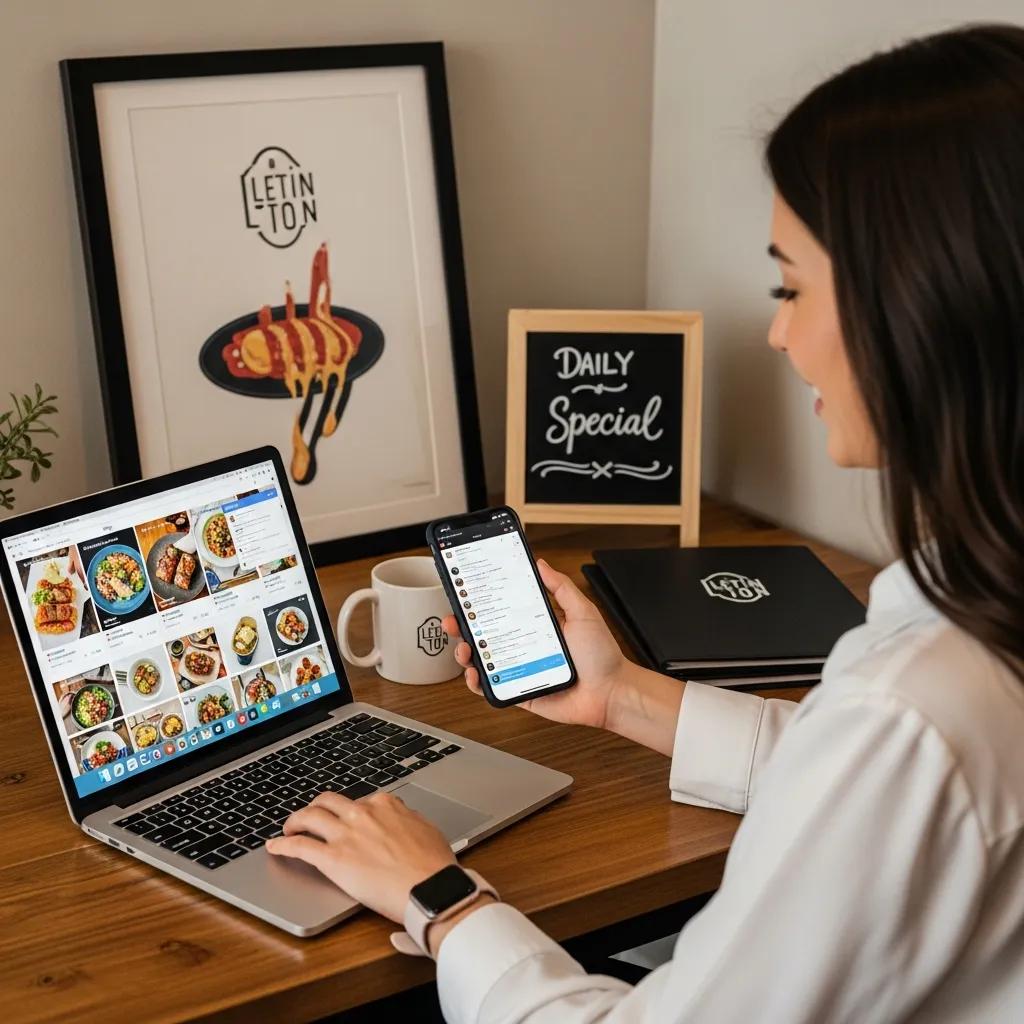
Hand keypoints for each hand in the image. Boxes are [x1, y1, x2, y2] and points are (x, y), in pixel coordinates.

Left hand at [266, 791, 455, 922]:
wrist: (430, 888)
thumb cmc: (433, 864)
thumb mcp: (425, 828)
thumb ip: (406, 820)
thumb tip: (401, 820)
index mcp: (385, 804)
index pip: (359, 801)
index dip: (350, 812)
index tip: (347, 819)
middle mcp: (362, 813)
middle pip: (328, 801)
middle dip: (316, 807)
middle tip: (310, 817)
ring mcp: (346, 834)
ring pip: (309, 816)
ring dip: (295, 820)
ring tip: (289, 828)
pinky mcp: (333, 859)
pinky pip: (299, 847)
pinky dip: (283, 845)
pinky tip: (274, 847)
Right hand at [442, 558, 629, 729]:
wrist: (612, 692)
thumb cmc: (602, 655)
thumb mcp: (583, 612)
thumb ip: (562, 588)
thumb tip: (541, 564)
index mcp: (536, 625)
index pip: (503, 610)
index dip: (482, 603)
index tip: (466, 593)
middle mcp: (525, 646)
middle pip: (485, 634)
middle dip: (463, 626)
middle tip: (453, 620)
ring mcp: (520, 670)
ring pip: (483, 660)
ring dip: (466, 652)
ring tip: (463, 647)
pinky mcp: (520, 692)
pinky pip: (493, 688)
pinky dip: (477, 683)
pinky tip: (475, 673)